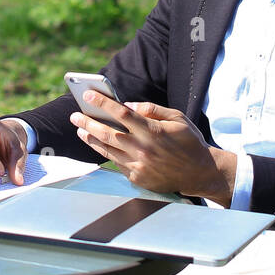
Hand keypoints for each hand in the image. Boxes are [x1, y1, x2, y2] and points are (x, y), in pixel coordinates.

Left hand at [70, 92, 236, 204]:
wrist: (200, 173)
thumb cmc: (189, 142)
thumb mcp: (177, 119)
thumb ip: (152, 110)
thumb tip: (128, 105)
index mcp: (153, 131)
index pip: (122, 114)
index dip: (103, 103)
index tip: (87, 95)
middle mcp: (144, 149)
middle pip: (108, 133)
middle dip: (88, 122)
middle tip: (75, 116)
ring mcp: (139, 166)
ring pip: (108, 150)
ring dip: (92, 139)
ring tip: (80, 131)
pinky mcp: (138, 178)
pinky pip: (117, 163)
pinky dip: (106, 153)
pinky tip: (98, 145)